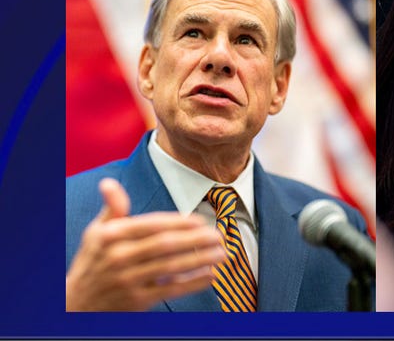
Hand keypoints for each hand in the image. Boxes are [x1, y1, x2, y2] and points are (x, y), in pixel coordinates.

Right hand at [66, 178, 225, 310]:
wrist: (77, 305)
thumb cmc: (93, 263)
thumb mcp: (96, 233)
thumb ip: (112, 209)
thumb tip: (109, 183)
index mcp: (111, 236)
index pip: (152, 225)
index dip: (179, 222)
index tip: (201, 221)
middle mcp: (118, 257)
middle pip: (165, 245)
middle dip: (196, 239)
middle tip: (218, 235)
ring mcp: (128, 280)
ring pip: (172, 267)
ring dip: (200, 259)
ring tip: (221, 253)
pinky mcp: (137, 301)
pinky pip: (171, 289)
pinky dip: (193, 282)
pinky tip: (210, 275)